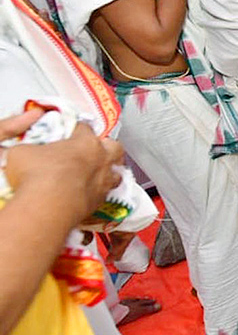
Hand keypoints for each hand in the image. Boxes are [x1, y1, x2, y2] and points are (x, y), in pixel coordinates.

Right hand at [3, 112, 122, 223]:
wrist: (48, 206)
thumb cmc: (37, 175)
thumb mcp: (22, 153)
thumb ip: (31, 149)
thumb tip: (28, 152)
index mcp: (85, 142)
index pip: (85, 128)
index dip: (77, 130)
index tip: (71, 133)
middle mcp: (101, 159)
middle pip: (115, 147)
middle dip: (108, 147)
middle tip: (96, 150)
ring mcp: (104, 181)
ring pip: (118, 172)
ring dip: (110, 171)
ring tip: (100, 173)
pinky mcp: (101, 201)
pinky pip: (107, 194)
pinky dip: (100, 192)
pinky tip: (90, 194)